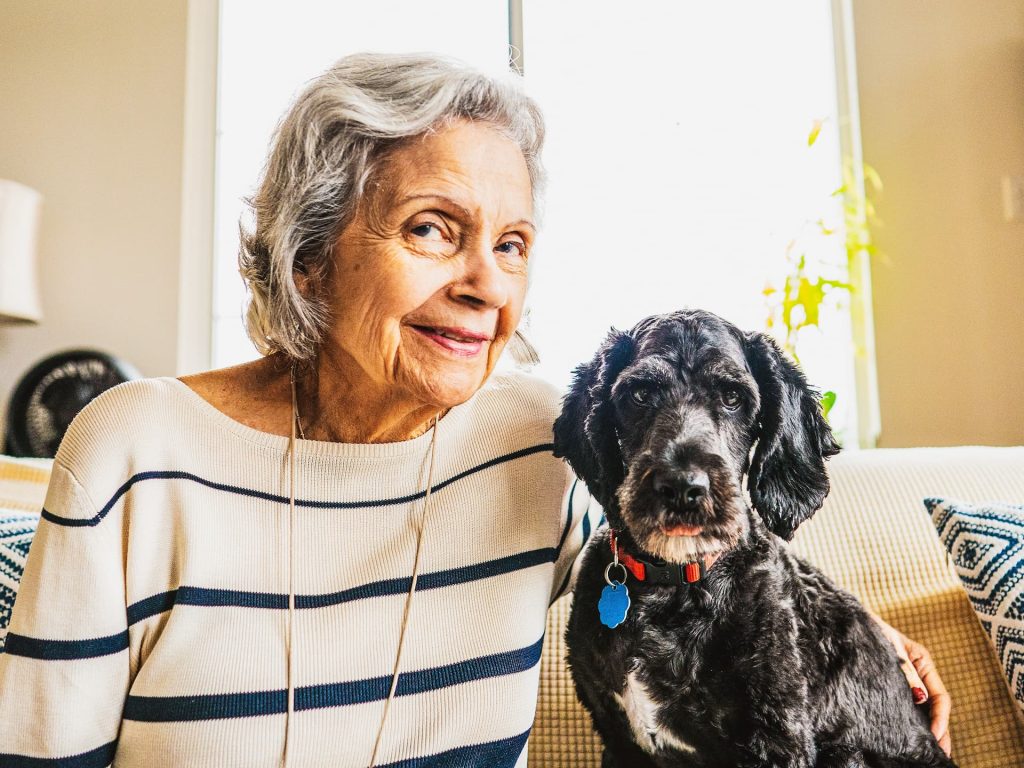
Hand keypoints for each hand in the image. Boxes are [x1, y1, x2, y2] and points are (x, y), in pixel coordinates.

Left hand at [870, 612, 951, 755]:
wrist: (849, 621)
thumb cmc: (870, 629)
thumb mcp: (890, 647)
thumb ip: (906, 672)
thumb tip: (922, 699)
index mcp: (923, 662)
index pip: (940, 696)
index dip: (940, 718)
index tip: (935, 735)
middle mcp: (919, 673)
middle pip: (936, 707)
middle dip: (940, 731)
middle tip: (941, 754)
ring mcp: (907, 680)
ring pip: (924, 709)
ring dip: (929, 729)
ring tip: (932, 752)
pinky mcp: (893, 685)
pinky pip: (907, 706)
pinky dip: (913, 721)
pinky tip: (913, 737)